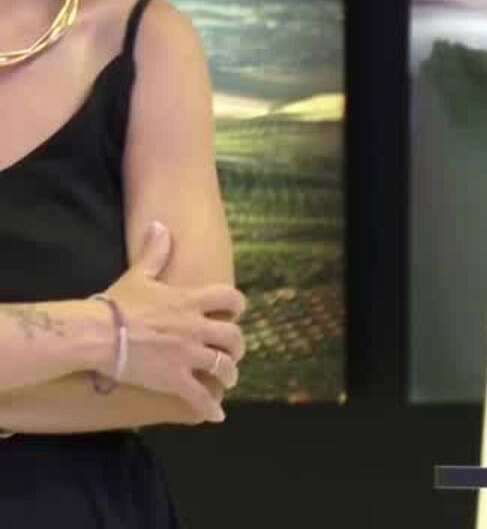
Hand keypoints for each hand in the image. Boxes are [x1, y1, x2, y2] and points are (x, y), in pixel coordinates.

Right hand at [100, 221, 248, 420]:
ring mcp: (187, 355)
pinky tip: (215, 415)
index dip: (236, 306)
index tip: (234, 313)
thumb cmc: (115, 304)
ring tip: (227, 379)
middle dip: (237, 346)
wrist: (95, 334)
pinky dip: (209, 407)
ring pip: (224, 366)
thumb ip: (155, 251)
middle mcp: (196, 328)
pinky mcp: (174, 379)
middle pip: (234, 336)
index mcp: (191, 301)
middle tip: (233, 352)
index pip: (231, 298)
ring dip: (229, 373)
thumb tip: (160, 224)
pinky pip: (199, 396)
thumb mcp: (139, 274)